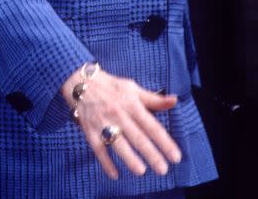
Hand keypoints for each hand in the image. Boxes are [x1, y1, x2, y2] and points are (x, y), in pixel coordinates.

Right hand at [60, 66, 180, 180]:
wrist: (82, 83)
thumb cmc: (112, 87)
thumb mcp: (133, 88)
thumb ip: (154, 99)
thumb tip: (174, 100)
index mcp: (132, 104)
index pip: (151, 125)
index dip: (164, 141)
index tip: (175, 156)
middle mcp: (119, 114)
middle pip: (137, 137)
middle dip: (151, 154)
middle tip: (163, 170)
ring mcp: (103, 123)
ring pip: (118, 143)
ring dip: (129, 158)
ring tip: (141, 171)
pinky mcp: (90, 131)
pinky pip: (98, 149)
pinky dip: (105, 162)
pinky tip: (114, 175)